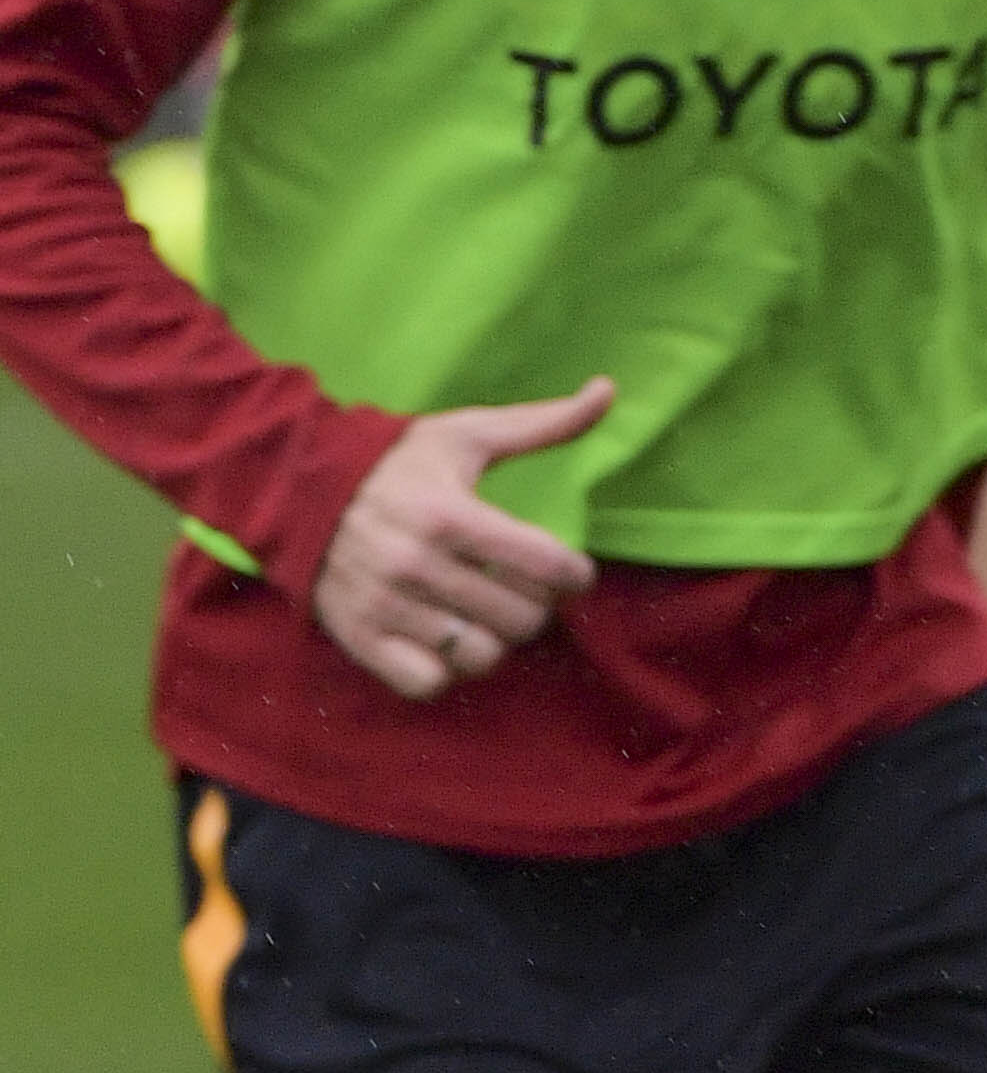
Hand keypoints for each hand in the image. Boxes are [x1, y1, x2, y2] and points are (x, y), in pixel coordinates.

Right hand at [311, 377, 612, 698]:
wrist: (294, 490)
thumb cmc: (396, 463)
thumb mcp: (466, 435)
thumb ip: (541, 424)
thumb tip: (607, 390)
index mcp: (448, 513)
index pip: (548, 567)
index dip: (575, 575)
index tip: (570, 571)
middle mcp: (414, 563)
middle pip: (523, 618)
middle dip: (536, 605)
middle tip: (522, 589)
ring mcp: (384, 604)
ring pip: (482, 655)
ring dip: (495, 638)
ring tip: (485, 612)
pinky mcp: (360, 637)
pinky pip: (429, 682)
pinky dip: (446, 668)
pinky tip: (446, 636)